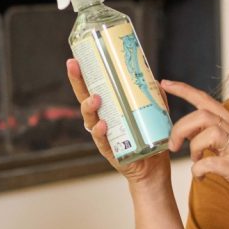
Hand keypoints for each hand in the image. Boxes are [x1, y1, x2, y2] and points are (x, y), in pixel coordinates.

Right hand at [67, 59, 169, 181]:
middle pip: (85, 100)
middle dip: (78, 83)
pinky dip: (101, 133)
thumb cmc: (149, 141)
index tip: (75, 60)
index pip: (93, 90)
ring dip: (90, 107)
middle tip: (74, 67)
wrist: (153, 169)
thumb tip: (155, 81)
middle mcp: (102, 121)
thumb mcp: (153, 116)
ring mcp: (104, 136)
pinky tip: (103, 125)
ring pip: (91, 120)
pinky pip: (102, 141)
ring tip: (95, 98)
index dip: (82, 76)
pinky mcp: (110, 152)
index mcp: (109, 111)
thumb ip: (153, 100)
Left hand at [161, 80, 228, 212]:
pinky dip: (198, 171)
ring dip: (193, 149)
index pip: (206, 100)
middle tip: (173, 146)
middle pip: (202, 115)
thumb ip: (216, 135)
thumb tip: (191, 133)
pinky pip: (209, 163)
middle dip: (180, 128)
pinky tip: (202, 178)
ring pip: (206, 133)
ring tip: (196, 161)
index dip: (184, 90)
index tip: (165, 83)